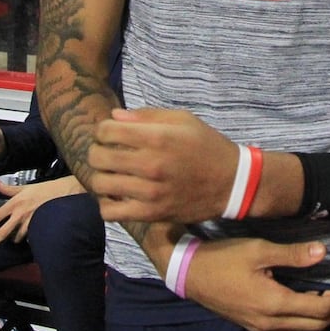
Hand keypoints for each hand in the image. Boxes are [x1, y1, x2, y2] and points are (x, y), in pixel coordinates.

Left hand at [0, 175, 82, 246]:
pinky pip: (29, 235)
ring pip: (17, 236)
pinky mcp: (38, 225)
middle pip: (4, 230)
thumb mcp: (24, 187)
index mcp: (14, 203)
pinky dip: (26, 238)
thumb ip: (9, 188)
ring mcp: (29, 221)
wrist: (61, 192)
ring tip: (11, 241)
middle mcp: (20, 214)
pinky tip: (25, 239)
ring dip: (12, 239)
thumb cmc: (43, 189)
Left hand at [89, 107, 238, 222]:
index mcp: (157, 137)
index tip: (111, 134)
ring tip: (112, 174)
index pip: (106, 130)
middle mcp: (150, 164)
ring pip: (100, 184)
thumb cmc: (207, 146)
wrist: (232, 183)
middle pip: (98, 156)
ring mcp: (149, 192)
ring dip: (101, 176)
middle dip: (98, 151)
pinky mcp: (151, 214)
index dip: (103, 129)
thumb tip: (115, 116)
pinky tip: (117, 196)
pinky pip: (111, 212)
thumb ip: (147, 116)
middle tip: (108, 153)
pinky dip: (107, 204)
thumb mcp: (183, 120)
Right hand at [181, 237, 329, 330]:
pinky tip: (309, 303)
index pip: (320, 309)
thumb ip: (293, 255)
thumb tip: (323, 252)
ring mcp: (260, 326)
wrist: (188, 273)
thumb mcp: (258, 250)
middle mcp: (270, 322)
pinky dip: (305, 319)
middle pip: (315, 325)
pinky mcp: (253, 324)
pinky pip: (288, 328)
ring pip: (302, 329)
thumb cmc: (222, 258)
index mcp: (274, 304)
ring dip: (323, 318)